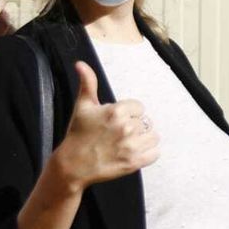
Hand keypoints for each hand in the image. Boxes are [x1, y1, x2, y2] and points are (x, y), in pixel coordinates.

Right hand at [45, 61, 159, 190]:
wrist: (73, 164)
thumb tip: (80, 64)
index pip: (139, 107)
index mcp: (116, 111)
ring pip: (153, 136)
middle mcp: (126, 128)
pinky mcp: (133, 162)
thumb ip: (88, 83)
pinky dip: (149, 153)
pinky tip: (136, 151)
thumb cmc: (78, 134)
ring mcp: (131, 146)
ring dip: (144, 139)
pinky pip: (155, 153)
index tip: (117, 120)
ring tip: (129, 142)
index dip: (129, 113)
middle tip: (118, 134)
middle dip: (134, 126)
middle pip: (145, 122)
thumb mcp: (82, 106)